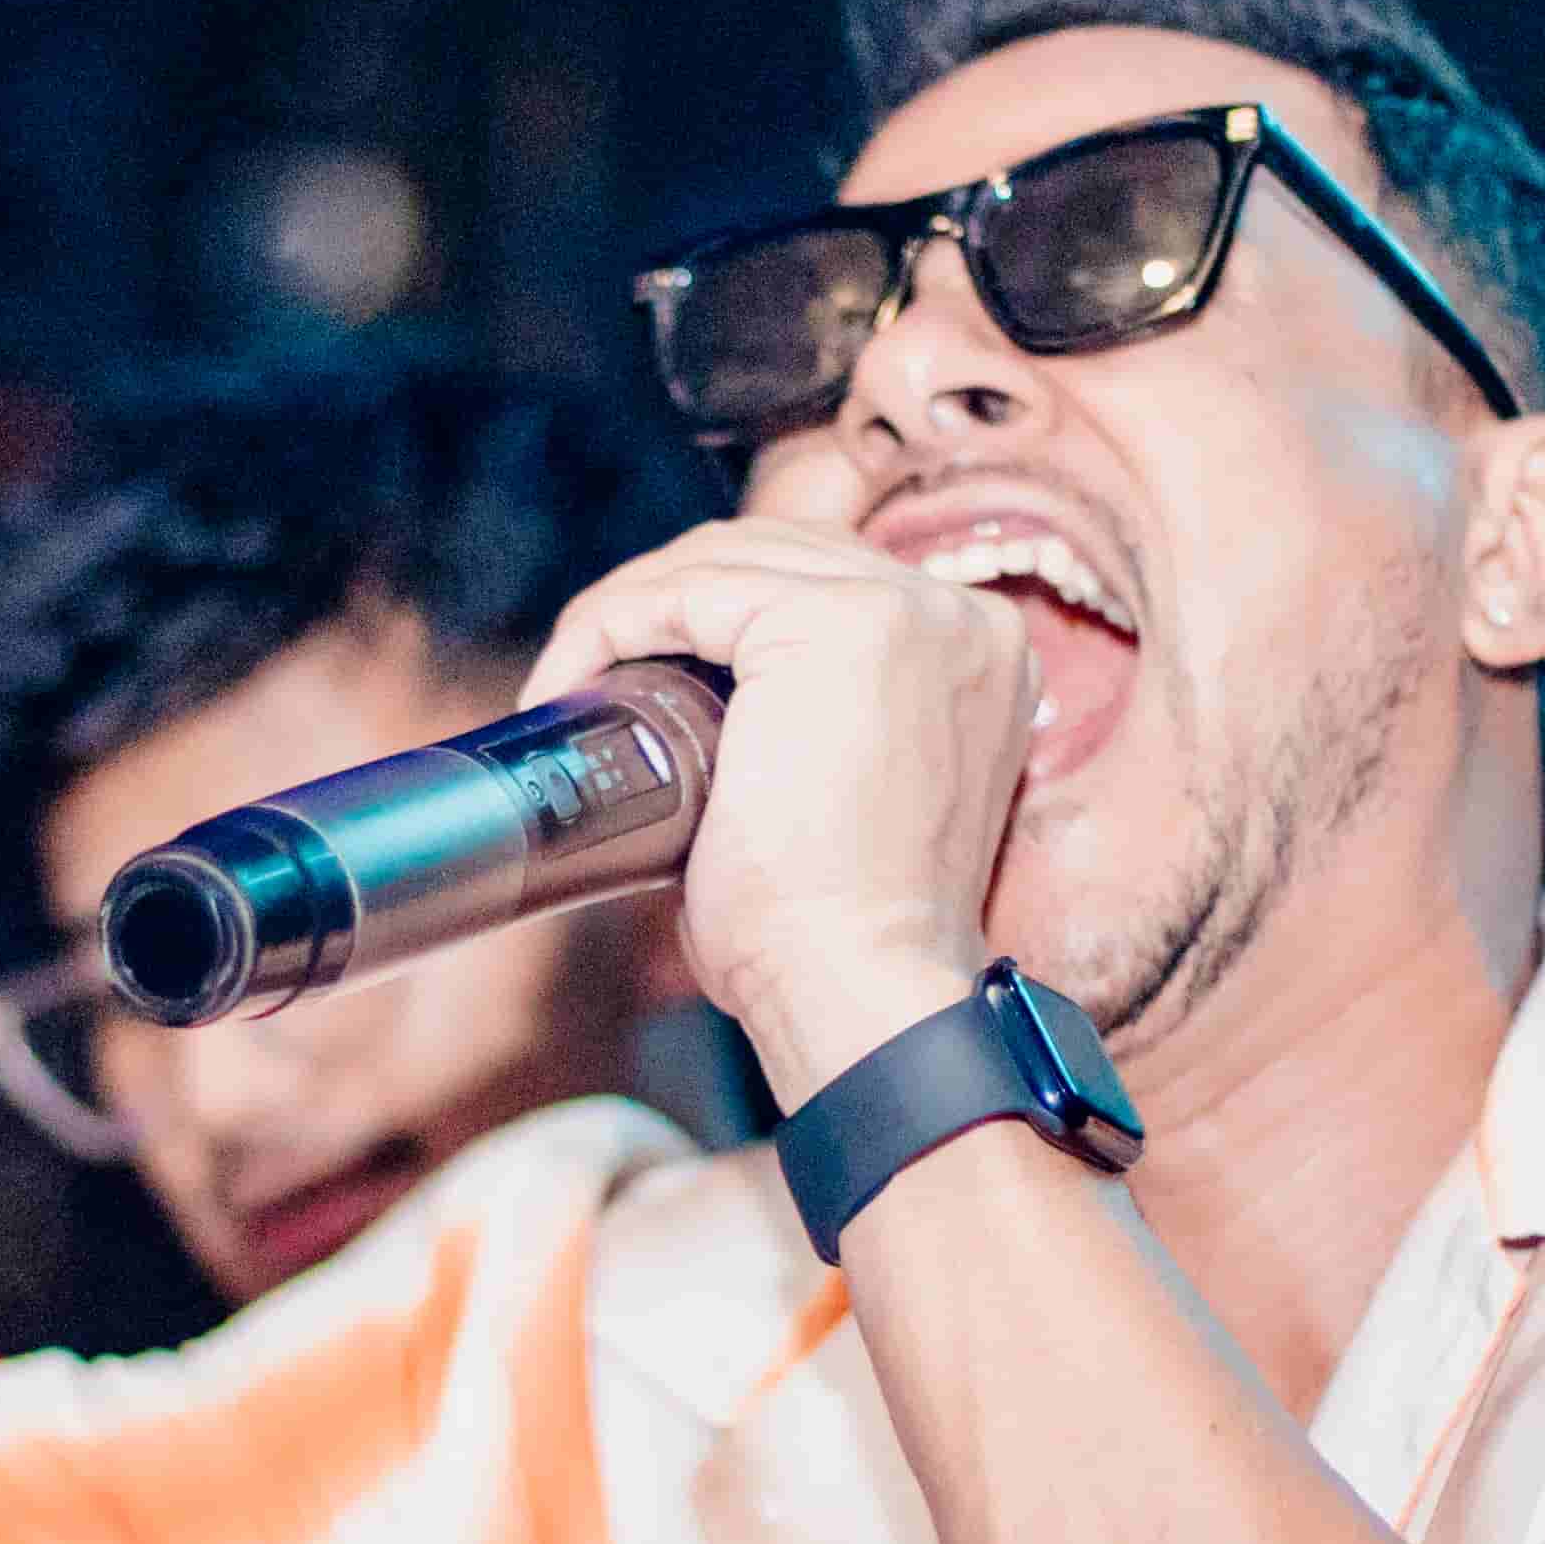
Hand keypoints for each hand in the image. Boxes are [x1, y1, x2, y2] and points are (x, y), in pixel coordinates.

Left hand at [524, 519, 1036, 1097]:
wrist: (864, 988)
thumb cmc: (837, 936)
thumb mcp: (840, 803)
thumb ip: (806, 732)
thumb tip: (694, 719)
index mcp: (973, 656)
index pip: (817, 584)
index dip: (711, 618)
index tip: (636, 684)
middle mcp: (959, 617)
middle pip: (771, 554)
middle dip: (665, 605)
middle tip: (588, 684)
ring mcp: (908, 610)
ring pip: (723, 561)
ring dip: (627, 613)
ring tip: (570, 689)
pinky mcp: (840, 624)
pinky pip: (687, 592)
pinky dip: (611, 625)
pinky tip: (573, 683)